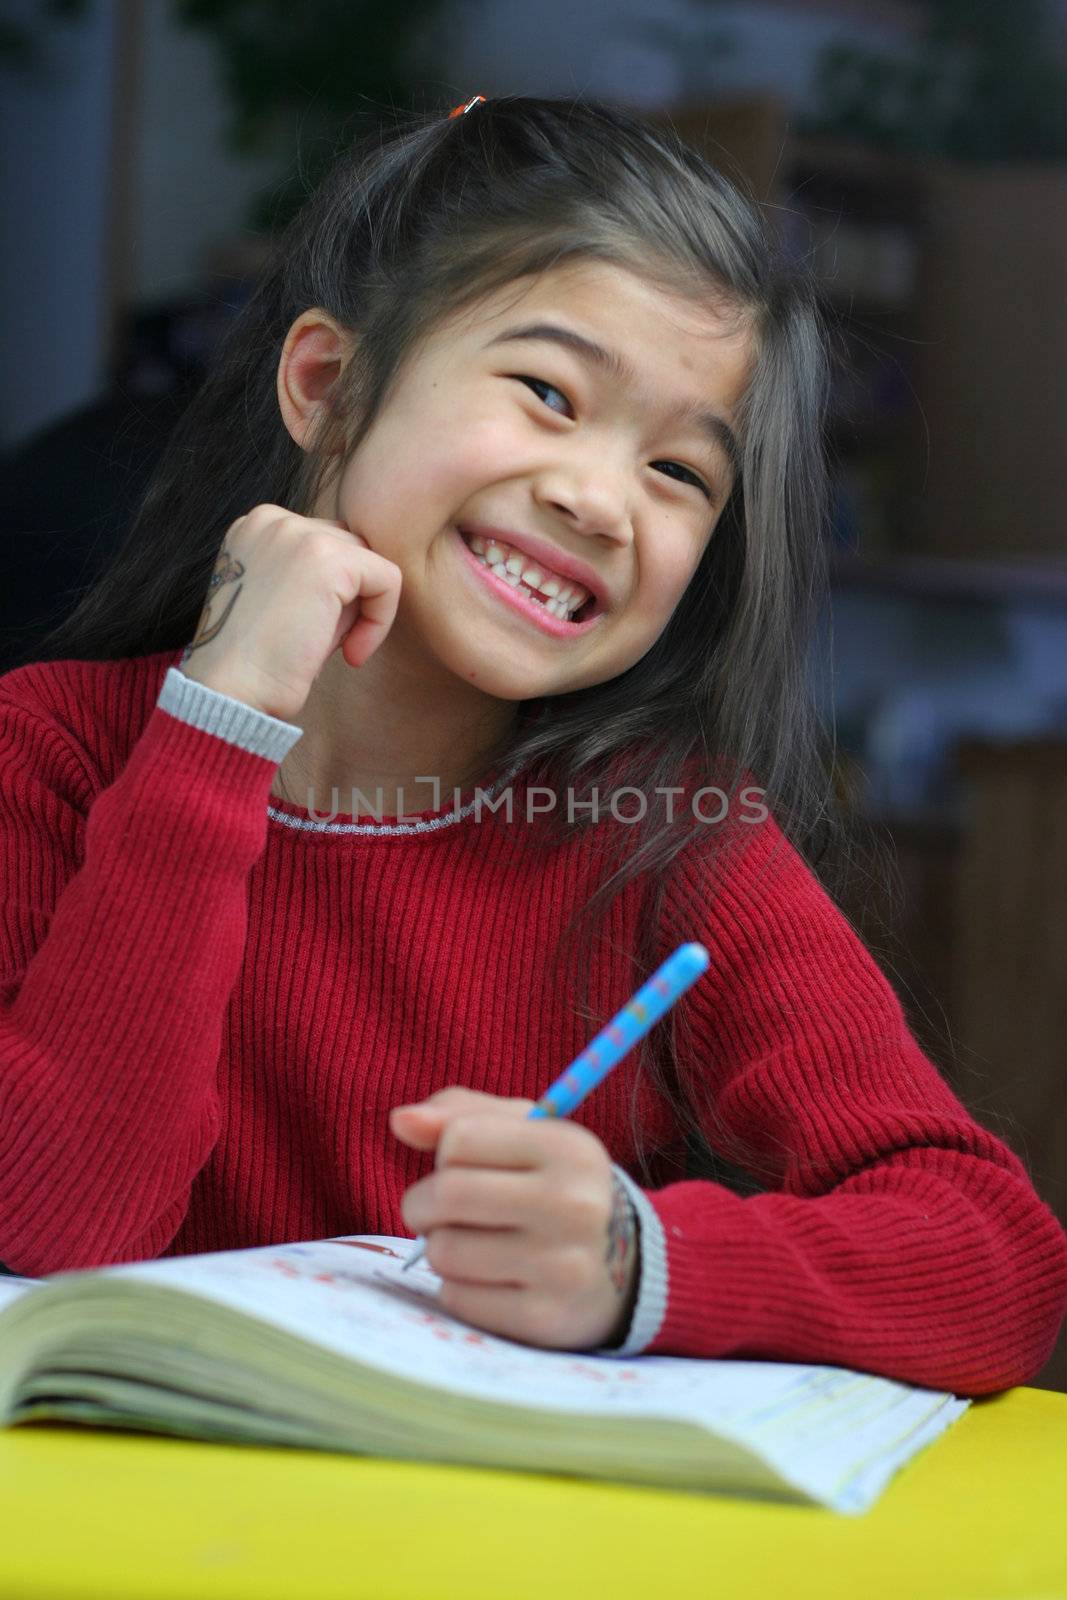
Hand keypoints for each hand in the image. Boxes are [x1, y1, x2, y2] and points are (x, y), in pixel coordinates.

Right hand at [180, 503, 402, 720]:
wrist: (230, 690)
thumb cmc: (255, 661)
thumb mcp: (283, 602)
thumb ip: (316, 578)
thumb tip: (371, 577)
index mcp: (255, 526)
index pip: (324, 543)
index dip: (335, 594)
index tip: (316, 634)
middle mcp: (271, 519)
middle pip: (349, 547)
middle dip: (350, 598)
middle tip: (326, 644)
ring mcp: (298, 533)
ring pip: (370, 562)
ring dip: (363, 611)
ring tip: (336, 648)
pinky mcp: (327, 558)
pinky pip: (387, 580)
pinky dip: (380, 621)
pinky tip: (351, 654)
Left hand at [390, 1087, 639, 1350]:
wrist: (629, 1269)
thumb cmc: (558, 1187)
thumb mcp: (527, 1136)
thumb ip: (461, 1115)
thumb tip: (400, 1120)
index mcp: (570, 1148)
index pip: (459, 1139)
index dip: (445, 1153)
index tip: (460, 1167)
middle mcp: (572, 1204)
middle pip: (446, 1194)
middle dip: (422, 1204)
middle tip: (434, 1212)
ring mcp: (561, 1266)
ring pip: (444, 1250)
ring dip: (440, 1248)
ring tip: (468, 1245)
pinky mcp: (544, 1319)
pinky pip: (457, 1298)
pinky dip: (457, 1288)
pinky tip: (488, 1280)